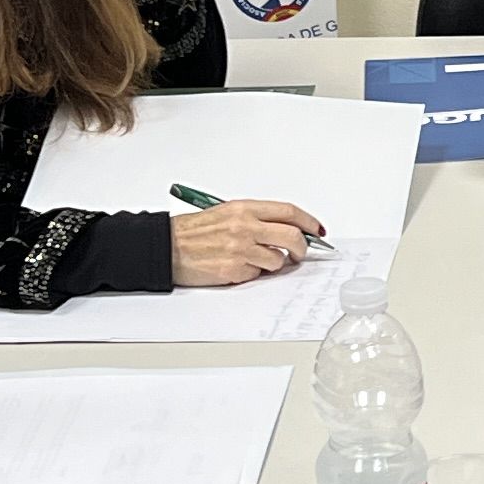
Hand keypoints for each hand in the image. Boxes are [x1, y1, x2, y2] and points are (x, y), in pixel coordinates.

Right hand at [169, 198, 320, 285]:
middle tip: (299, 253)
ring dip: (273, 264)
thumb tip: (285, 229)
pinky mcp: (234, 271)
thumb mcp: (226, 213)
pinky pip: (257, 275)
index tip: (316, 230)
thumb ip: (256, 218)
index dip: (308, 222)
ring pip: (278, 261)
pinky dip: (253, 274)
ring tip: (256, 261)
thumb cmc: (193, 231)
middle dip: (302, 248)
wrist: (166, 247)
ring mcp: (241, 250)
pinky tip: (237, 267)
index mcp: (245, 208)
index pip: (289, 212)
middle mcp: (245, 227)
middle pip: (293, 237)